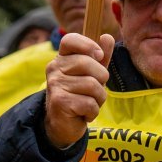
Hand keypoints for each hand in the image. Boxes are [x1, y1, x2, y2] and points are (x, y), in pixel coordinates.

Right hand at [44, 32, 114, 148]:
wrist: (63, 125)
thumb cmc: (79, 95)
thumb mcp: (92, 74)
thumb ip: (100, 57)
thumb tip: (107, 37)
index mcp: (62, 58)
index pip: (70, 39)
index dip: (88, 44)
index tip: (98, 56)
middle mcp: (55, 69)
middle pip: (88, 63)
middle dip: (101, 79)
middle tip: (94, 90)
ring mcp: (55, 85)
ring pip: (92, 85)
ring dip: (98, 98)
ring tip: (89, 103)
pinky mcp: (60, 102)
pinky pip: (89, 103)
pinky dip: (93, 111)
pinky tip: (84, 113)